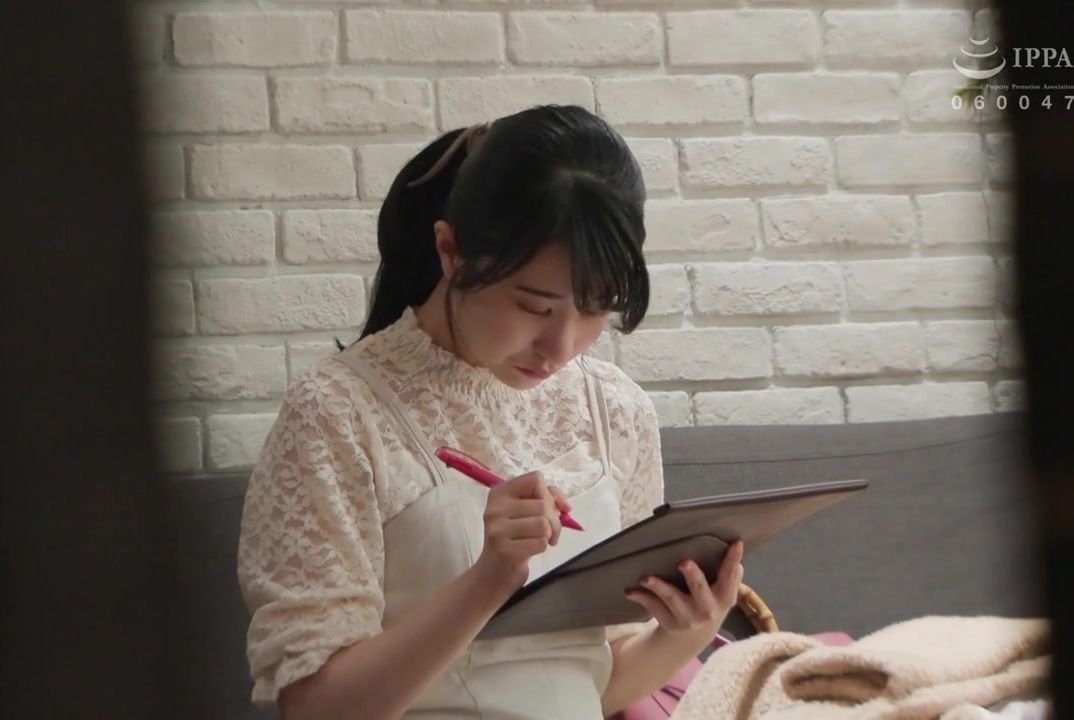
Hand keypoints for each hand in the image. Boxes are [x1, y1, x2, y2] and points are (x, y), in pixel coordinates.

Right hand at [472, 471, 572, 595]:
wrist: (494, 572)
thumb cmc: (515, 538)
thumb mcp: (526, 513)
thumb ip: (547, 499)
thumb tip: (566, 506)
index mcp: (500, 493)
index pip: (535, 479)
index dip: (549, 494)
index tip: (552, 509)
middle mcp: (495, 508)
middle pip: (543, 504)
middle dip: (554, 520)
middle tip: (548, 532)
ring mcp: (497, 528)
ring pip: (543, 523)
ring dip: (549, 535)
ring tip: (540, 540)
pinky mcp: (504, 549)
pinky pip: (540, 542)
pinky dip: (542, 547)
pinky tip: (531, 550)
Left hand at [625, 540, 744, 638]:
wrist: (694, 637)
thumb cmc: (709, 603)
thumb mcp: (724, 594)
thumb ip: (730, 575)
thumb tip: (736, 547)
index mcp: (724, 598)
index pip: (730, 577)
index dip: (733, 560)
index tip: (735, 543)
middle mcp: (706, 609)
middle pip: (699, 589)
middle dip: (692, 576)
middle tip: (684, 562)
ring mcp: (686, 617)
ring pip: (671, 599)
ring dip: (659, 586)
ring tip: (646, 577)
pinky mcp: (668, 622)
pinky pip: (653, 607)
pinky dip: (641, 597)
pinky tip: (630, 590)